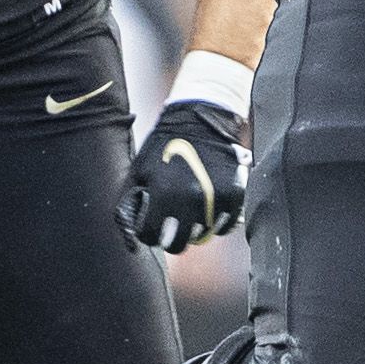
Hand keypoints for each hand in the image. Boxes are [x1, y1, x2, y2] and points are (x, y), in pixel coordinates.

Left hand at [119, 99, 248, 251]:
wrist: (200, 119)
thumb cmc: (165, 143)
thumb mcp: (139, 168)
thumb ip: (132, 199)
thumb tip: (130, 227)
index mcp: (164, 195)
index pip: (151, 235)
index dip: (147, 235)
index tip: (151, 231)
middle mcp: (190, 201)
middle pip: (179, 243)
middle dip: (171, 241)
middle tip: (172, 234)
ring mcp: (215, 199)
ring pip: (204, 236)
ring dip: (196, 232)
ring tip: (191, 221)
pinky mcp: (234, 195)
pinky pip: (226, 225)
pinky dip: (218, 224)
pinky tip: (209, 214)